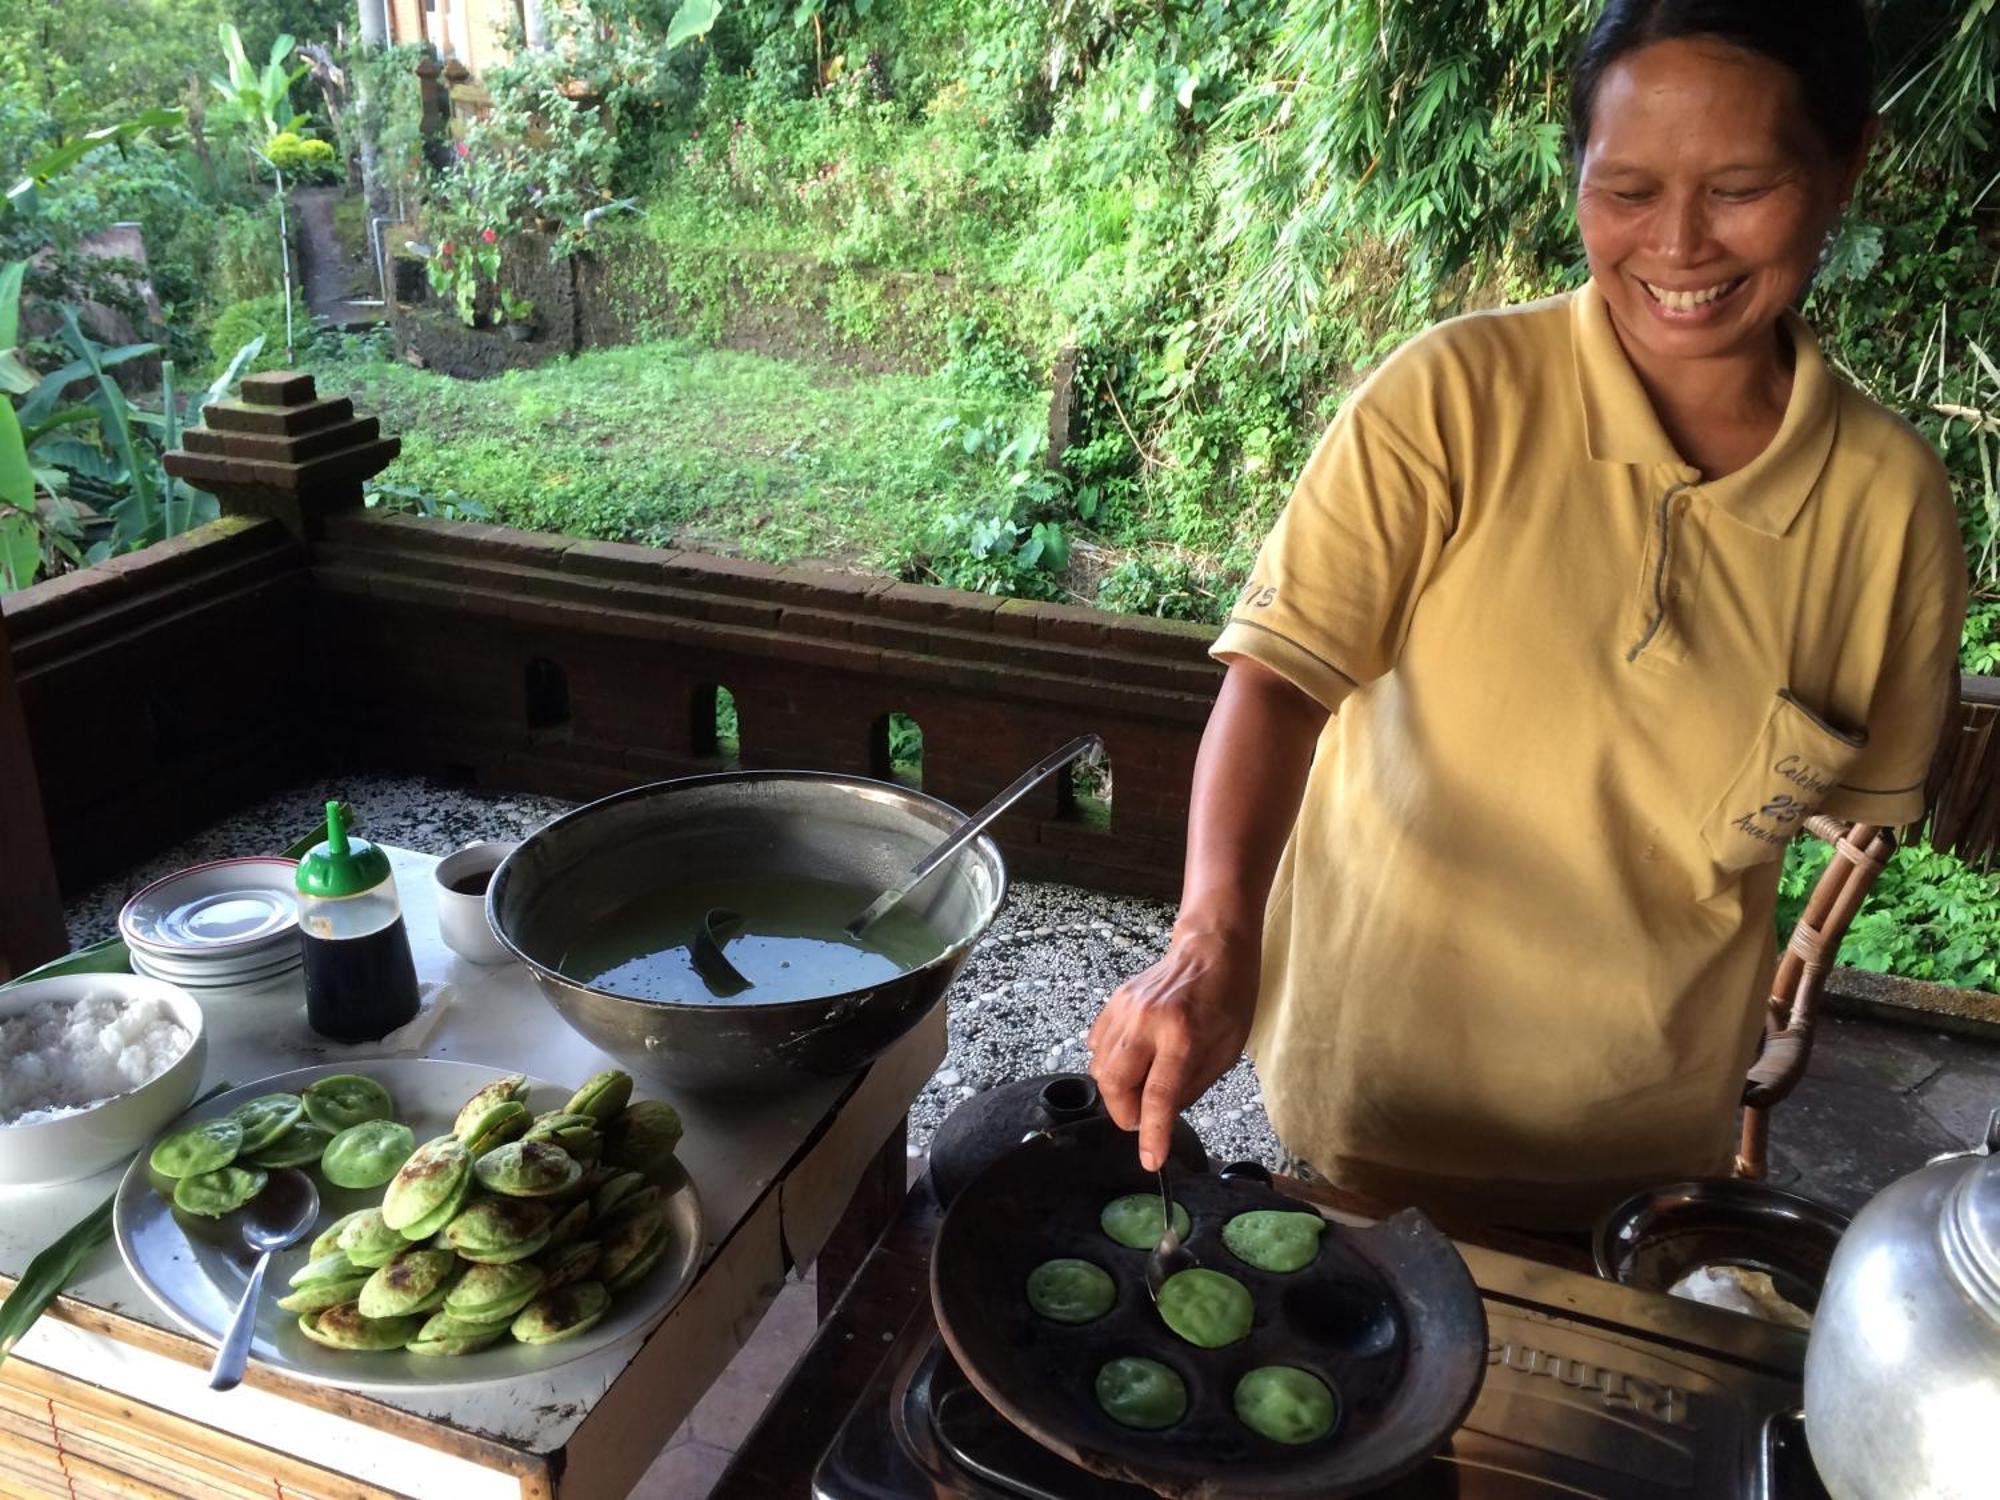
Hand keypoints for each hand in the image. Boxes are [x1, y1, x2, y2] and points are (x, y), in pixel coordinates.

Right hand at [1087, 929, 1258, 1171]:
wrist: (1210, 948)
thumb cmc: (1228, 999)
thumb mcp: (1226, 1051)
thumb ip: (1191, 1086)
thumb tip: (1162, 1118)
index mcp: (1184, 1036)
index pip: (1158, 1096)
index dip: (1152, 1133)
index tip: (1150, 1160)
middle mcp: (1147, 1022)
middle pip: (1114, 1084)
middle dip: (1125, 1114)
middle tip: (1145, 1119)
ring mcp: (1125, 1009)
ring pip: (1100, 1068)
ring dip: (1118, 1091)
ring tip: (1142, 1087)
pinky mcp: (1113, 1002)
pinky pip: (1097, 1046)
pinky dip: (1109, 1064)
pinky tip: (1132, 1062)